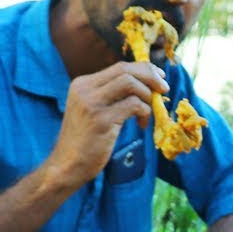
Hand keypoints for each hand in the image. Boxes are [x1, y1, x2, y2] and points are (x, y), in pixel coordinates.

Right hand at [47, 61, 168, 187]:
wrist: (68, 164)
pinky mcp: (101, 120)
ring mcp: (91, 103)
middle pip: (126, 70)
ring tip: (149, 112)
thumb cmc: (86, 140)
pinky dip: (145, 113)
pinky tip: (141, 125)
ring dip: (148, 96)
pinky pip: (134, 105)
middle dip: (151, 77)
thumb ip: (112, 96)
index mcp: (82, 84)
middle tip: (164, 90)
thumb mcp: (94, 110)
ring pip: (130, 83)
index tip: (160, 78)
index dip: (144, 69)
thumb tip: (145, 85)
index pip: (120, 67)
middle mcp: (84, 89)